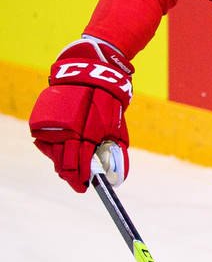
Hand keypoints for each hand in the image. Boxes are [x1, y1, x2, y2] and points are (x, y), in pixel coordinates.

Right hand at [31, 37, 133, 192]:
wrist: (91, 75)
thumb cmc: (109, 105)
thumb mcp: (117, 130)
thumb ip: (115, 153)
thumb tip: (118, 177)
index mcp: (87, 136)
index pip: (80, 166)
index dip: (81, 180)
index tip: (84, 187)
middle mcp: (67, 132)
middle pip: (63, 164)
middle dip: (70, 174)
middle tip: (77, 180)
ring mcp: (52, 125)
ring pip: (52, 154)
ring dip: (60, 162)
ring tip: (69, 164)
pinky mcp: (42, 118)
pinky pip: (44, 141)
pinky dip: (52, 148)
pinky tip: (60, 149)